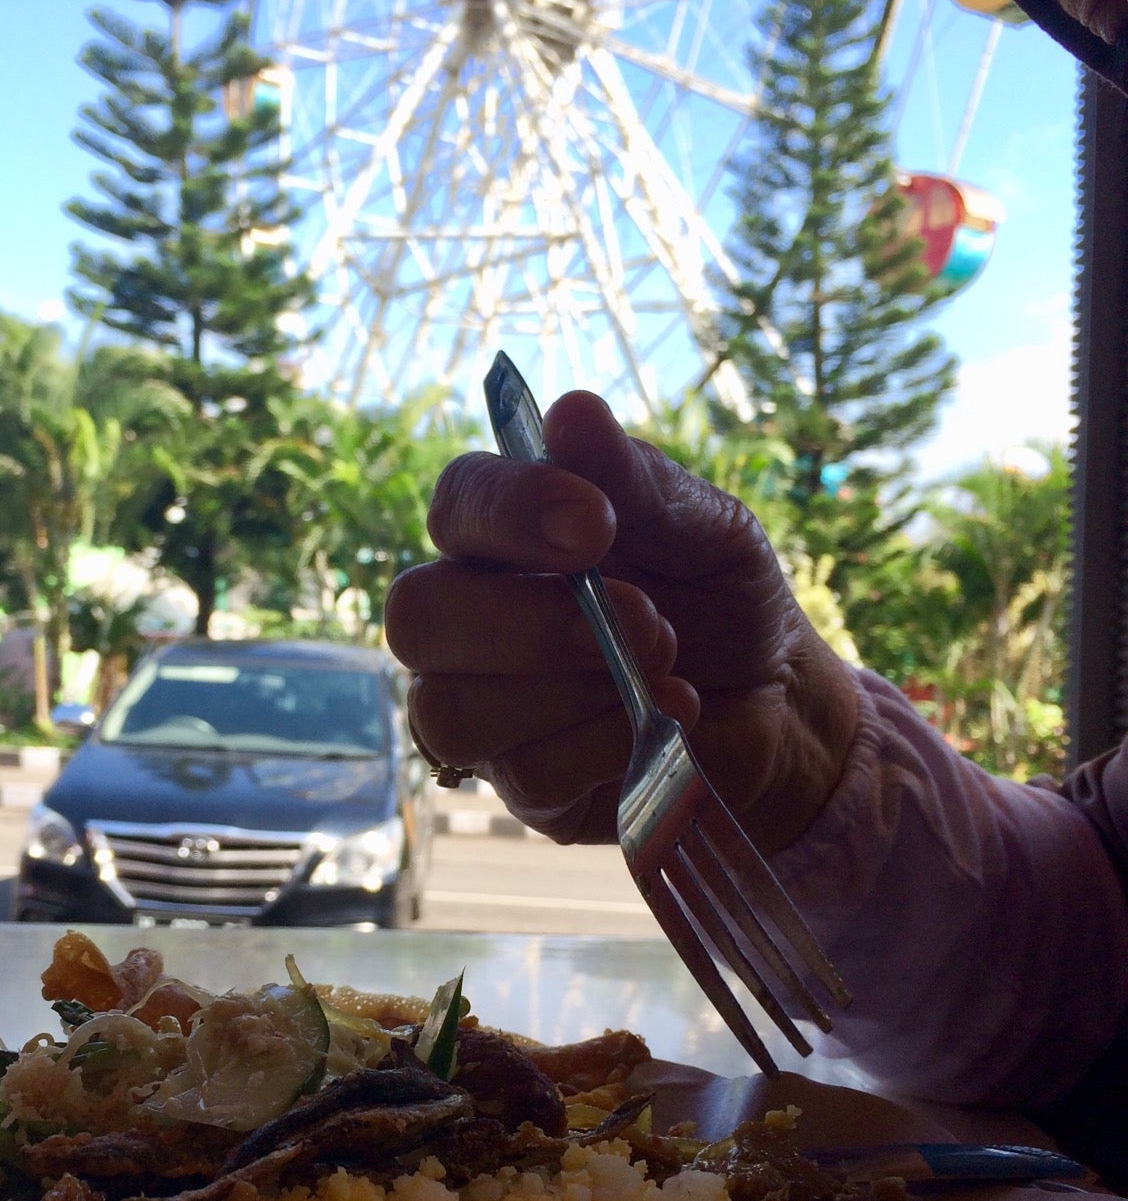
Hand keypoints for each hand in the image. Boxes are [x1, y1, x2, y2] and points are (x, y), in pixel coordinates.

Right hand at [385, 391, 858, 854]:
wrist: (784, 704)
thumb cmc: (726, 599)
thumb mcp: (708, 529)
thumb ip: (639, 481)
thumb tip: (571, 411)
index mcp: (506, 539)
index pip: (455, 504)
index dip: (507, 512)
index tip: (593, 524)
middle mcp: (472, 622)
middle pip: (415, 616)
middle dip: (526, 620)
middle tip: (641, 616)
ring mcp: (487, 712)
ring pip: (449, 708)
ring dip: (567, 689)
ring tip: (668, 669)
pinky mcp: (525, 789)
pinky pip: (520, 773)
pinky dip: (601, 743)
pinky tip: (666, 722)